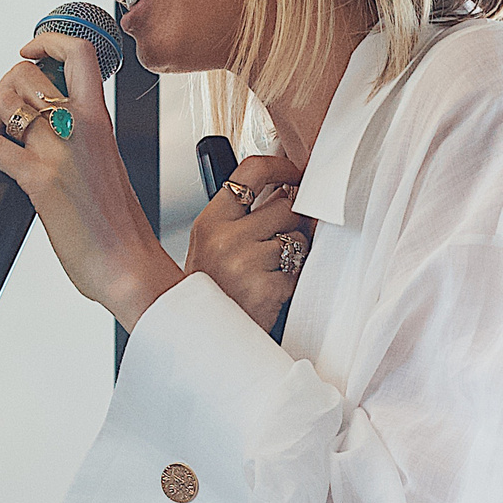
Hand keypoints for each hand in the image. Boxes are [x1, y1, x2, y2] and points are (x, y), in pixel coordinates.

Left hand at [0, 28, 183, 330]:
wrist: (129, 265)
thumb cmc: (119, 223)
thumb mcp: (107, 161)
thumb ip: (82, 136)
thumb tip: (46, 125)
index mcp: (100, 121)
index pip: (79, 54)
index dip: (48, 41)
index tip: (31, 51)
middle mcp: (80, 129)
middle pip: (27, 75)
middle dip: (4, 87)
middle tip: (7, 111)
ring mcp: (59, 154)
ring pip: (6, 105)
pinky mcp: (39, 183)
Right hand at [184, 154, 309, 330]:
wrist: (203, 335)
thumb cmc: (212, 288)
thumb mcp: (212, 243)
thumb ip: (241, 215)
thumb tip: (286, 190)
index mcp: (210, 221)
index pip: (251, 171)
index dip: (281, 167)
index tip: (295, 173)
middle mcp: (226, 238)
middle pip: (285, 206)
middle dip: (290, 224)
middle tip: (277, 243)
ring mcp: (246, 263)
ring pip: (298, 240)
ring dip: (292, 255)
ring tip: (268, 272)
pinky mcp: (266, 288)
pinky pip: (298, 272)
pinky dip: (291, 282)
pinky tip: (271, 291)